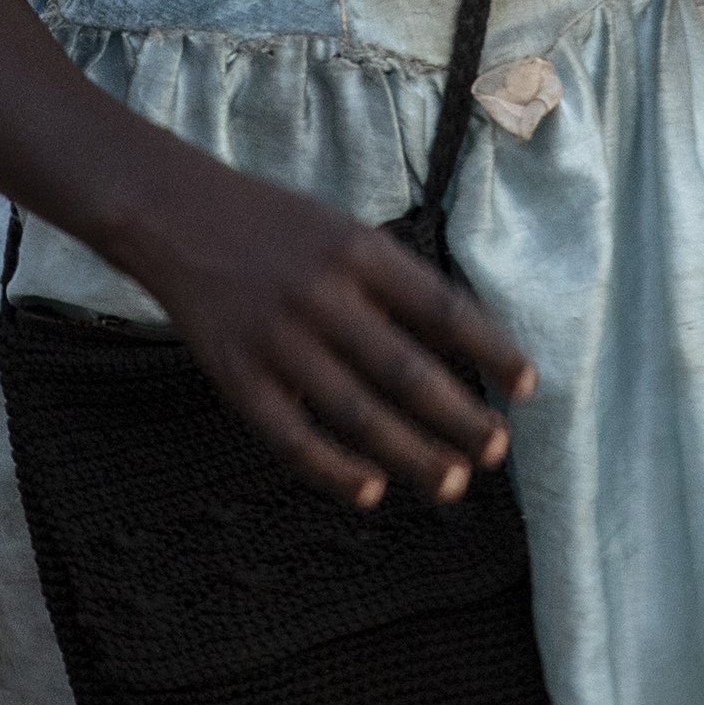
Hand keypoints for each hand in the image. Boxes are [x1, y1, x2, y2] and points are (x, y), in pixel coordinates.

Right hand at [115, 156, 535, 509]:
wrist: (175, 215)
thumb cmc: (275, 225)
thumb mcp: (343, 230)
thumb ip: (393, 282)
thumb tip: (460, 343)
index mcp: (358, 250)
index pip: (441, 307)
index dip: (490, 350)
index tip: (528, 386)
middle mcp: (322, 295)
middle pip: (406, 371)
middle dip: (459, 417)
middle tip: (496, 450)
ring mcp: (277, 339)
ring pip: (357, 412)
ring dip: (411, 454)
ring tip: (452, 482)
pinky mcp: (238, 376)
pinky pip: (292, 436)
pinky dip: (333, 468)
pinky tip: (370, 490)